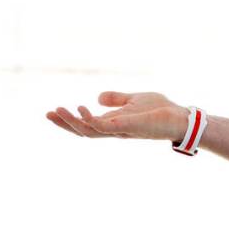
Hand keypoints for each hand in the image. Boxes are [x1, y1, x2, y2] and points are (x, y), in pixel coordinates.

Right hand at [46, 91, 189, 140]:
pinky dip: (91, 119)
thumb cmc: (161, 110)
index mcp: (114, 122)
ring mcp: (121, 129)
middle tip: (47, 114)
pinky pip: (105, 126)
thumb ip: (117, 99)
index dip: (69, 120)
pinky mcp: (129, 126)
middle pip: (84, 131)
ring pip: (90, 131)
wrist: (180, 117)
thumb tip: (97, 97)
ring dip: (72, 121)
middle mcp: (115, 129)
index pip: (87, 124)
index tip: (52, 112)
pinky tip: (82, 108)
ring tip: (57, 110)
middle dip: (64, 124)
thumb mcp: (134, 99)